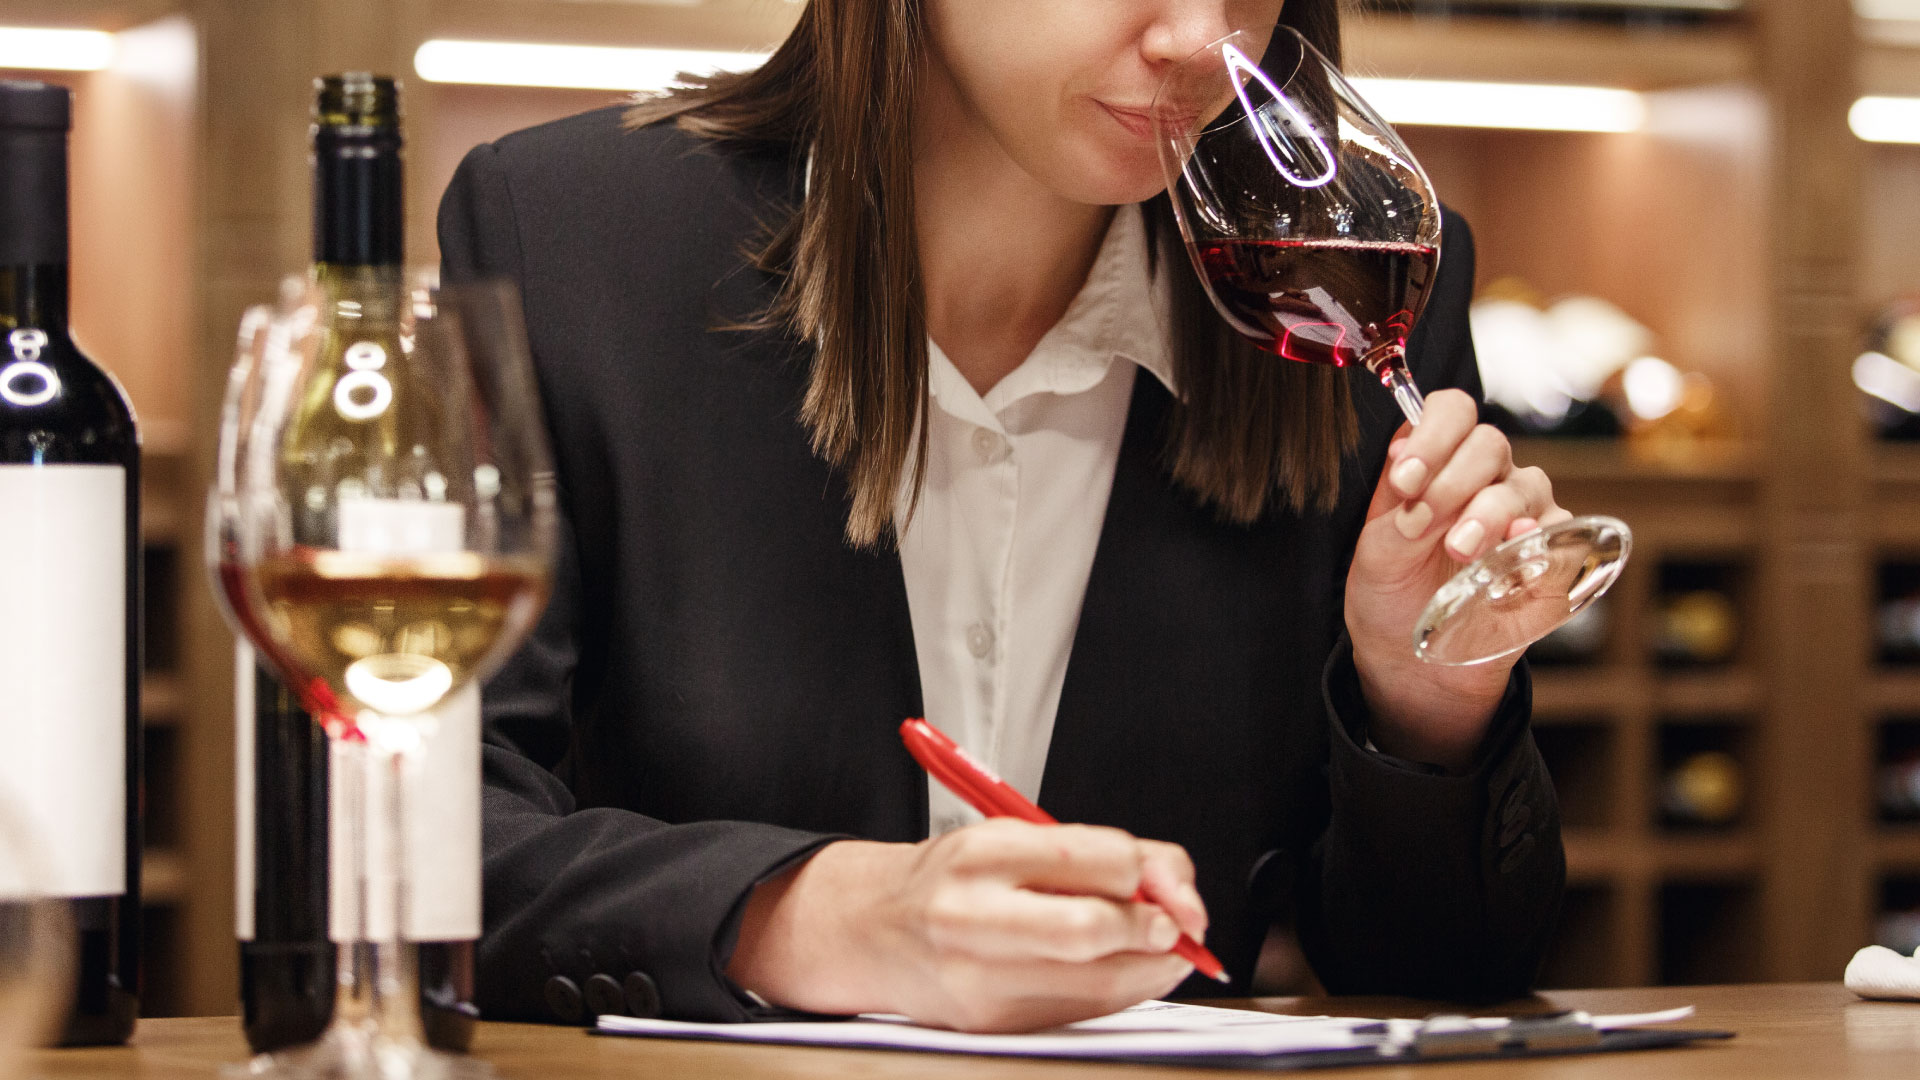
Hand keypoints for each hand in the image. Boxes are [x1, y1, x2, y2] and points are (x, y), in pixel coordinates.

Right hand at [726, 820, 1204, 1031]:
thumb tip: (1176, 883)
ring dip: (1150, 967)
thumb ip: (1097, 853)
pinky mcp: (992, 1022)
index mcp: (985, 853)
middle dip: (1154, 929)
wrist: (874, 929)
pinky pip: (1082, 1012)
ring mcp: (979, 977)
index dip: (1152, 874)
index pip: (1095, 860)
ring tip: (1160, 947)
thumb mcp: (1016, 838)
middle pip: (1090, 930)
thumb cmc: (954, 879)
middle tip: (1179, 926)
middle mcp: (974, 915)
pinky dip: (1118, 991)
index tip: (1168, 882)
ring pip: (1096, 982)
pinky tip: (1120, 970)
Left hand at [1344, 389, 1569, 768]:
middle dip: (1455, 480)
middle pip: (1490, 444)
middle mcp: (1485, 477)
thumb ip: (1393, 515)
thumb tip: (1415, 475)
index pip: (1450, 412)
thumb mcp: (1375, 557)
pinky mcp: (1553, 555)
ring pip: (1527, 485)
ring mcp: (1526, 513)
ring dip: (1491, 512)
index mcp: (1437, 462)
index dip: (1433, 435)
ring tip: (1461, 550)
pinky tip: (1509, 568)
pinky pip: (1562, 535)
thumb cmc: (1392, 595)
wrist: (1413, 660)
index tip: (1404, 478)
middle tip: (1424, 523)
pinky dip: (1537, 547)